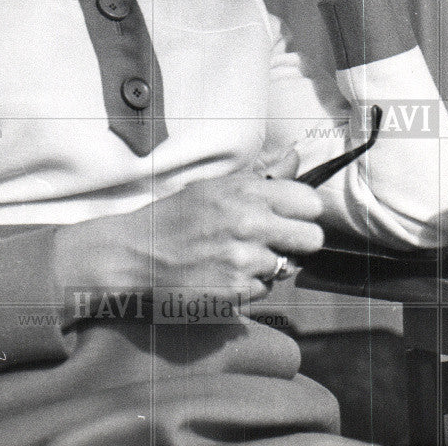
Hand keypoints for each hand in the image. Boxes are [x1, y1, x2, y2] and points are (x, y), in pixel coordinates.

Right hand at [55, 171, 323, 303]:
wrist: (136, 254)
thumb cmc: (175, 217)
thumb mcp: (214, 186)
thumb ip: (261, 175)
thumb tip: (295, 156)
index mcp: (244, 191)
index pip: (309, 201)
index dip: (303, 211)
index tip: (292, 216)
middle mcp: (248, 223)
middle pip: (312, 239)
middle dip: (296, 242)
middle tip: (274, 242)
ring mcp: (243, 260)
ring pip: (286, 267)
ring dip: (267, 266)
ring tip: (237, 258)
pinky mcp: (235, 292)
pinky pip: (263, 291)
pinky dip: (249, 286)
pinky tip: (225, 275)